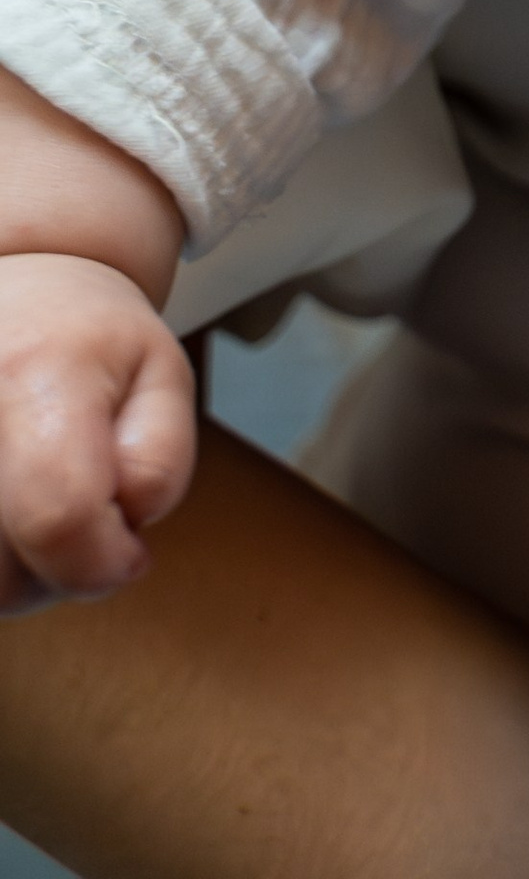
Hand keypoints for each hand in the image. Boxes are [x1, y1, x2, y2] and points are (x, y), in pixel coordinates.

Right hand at [0, 251, 195, 608]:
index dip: (105, 559)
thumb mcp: (160, 375)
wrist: (9, 302)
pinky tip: (7, 516)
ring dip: (15, 576)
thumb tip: (124, 529)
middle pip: (6, 579)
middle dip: (59, 572)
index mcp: (35, 374)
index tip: (128, 545)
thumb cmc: (86, 342)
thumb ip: (160, 460)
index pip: (60, 517)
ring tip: (36, 508)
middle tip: (80, 512)